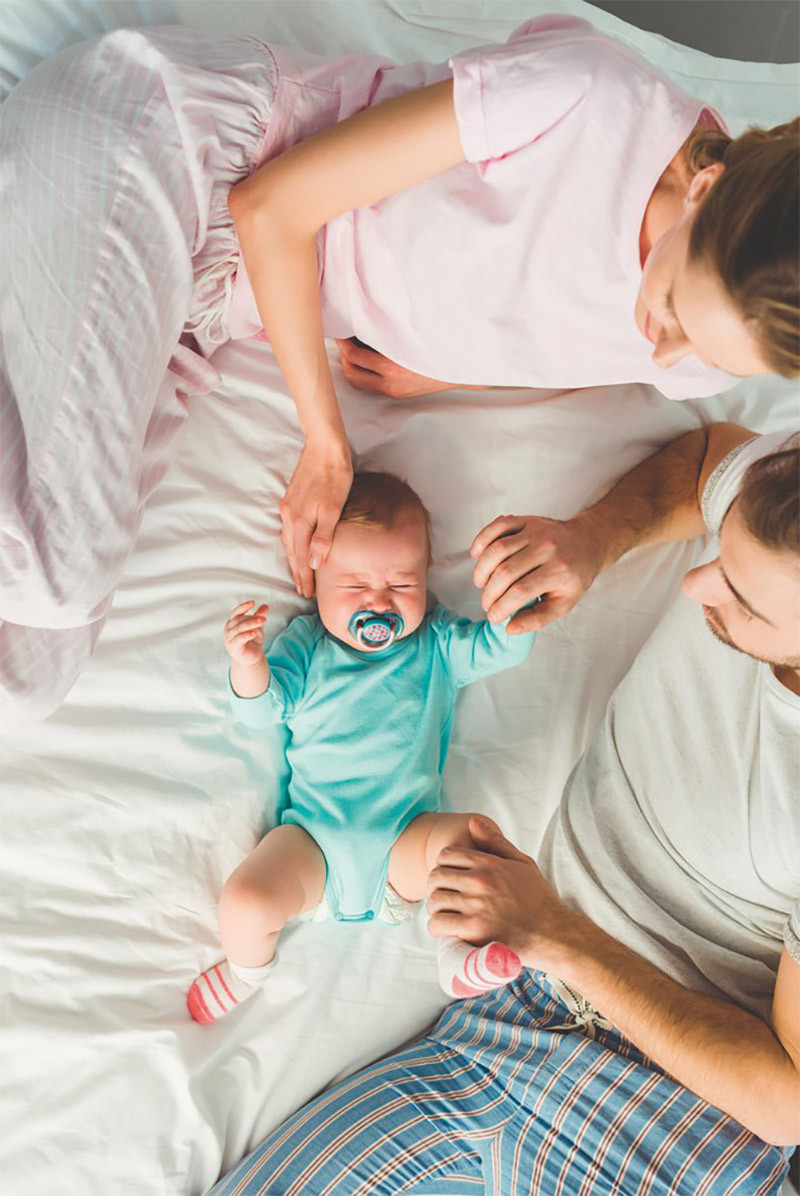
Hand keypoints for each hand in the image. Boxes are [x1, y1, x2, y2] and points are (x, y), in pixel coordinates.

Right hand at [224, 601, 268, 666]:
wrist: (251, 657)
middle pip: (239, 620)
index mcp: (232, 622)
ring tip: (262, 622)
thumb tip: (266, 606)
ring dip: (251, 624)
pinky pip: (239, 639)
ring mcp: (229, 638)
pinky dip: (247, 635)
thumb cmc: (252, 640)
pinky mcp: (233, 647)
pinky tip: (255, 633)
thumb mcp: (257, 627)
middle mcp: (228, 629)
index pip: (236, 612)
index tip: (253, 602)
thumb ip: (259, 617)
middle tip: (264, 619)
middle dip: (252, 618)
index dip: (243, 607)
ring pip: (239, 628)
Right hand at [279, 440, 352, 597]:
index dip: (306, 577)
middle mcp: (289, 516)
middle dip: (298, 573)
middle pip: (292, 552)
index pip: (302, 558)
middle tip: (303, 591)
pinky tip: (296, 547)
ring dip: (294, 560)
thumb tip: (316, 564)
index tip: (309, 593)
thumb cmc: (335, 476)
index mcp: (300, 521)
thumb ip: (324, 537)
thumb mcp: (334, 509)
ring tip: (300, 575)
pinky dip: (292, 544)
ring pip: (288, 542)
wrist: (324, 447)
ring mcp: (287, 507)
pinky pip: (288, 529)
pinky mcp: (290, 499)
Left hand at [336, 338, 449, 399]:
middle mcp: (390, 382)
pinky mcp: (396, 394)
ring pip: (358, 381)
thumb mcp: (410, 336)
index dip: (343, 342)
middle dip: (343, 354)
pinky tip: (365, 361)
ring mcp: (392, 390)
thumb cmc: (437, 347)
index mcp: (392, 367)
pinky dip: (362, 373)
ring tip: (351, 349)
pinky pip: (370, 385)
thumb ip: (386, 333)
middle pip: (351, 371)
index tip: (340, 330)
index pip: (354, 355)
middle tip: (342, 339)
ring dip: (351, 365)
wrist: (459, 368)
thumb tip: (364, 324)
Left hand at [426, 817, 572, 968]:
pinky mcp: (474, 931)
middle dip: (436, 885)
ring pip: (435, 901)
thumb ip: (495, 841)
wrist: (552, 933)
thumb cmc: (538, 898)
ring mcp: (476, 907)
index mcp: (489, 864)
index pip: (446, 855)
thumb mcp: (522, 862)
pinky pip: (438, 924)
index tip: (450, 876)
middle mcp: (480, 882)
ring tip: (445, 911)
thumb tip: (472, 822)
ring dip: (436, 907)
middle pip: (436, 877)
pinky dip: (437, 926)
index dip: (443, 864)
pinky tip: (445, 927)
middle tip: (444, 894)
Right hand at [471, 515, 603, 632]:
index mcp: (559, 570)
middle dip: (489, 593)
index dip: (501, 607)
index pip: (521, 591)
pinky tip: (476, 555)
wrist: (588, 541)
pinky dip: (482, 539)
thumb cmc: (575, 575)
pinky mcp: (526, 520)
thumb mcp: (564, 602)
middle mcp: (547, 548)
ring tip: (481, 584)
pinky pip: (498, 527)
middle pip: (506, 572)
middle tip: (487, 603)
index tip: (493, 617)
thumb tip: (510, 628)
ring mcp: (536, 531)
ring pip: (498, 549)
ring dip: (482, 570)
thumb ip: (538, 618)